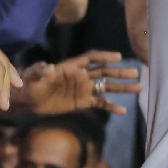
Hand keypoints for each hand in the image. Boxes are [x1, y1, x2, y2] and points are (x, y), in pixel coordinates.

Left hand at [17, 50, 139, 114]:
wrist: (29, 100)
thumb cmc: (29, 84)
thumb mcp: (32, 75)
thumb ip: (40, 70)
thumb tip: (48, 66)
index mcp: (71, 67)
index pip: (91, 58)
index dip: (104, 56)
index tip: (118, 57)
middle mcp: (81, 76)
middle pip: (104, 72)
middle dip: (120, 72)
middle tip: (136, 72)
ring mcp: (83, 89)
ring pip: (106, 87)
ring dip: (122, 87)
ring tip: (138, 87)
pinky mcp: (82, 102)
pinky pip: (100, 103)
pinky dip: (111, 106)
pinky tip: (122, 111)